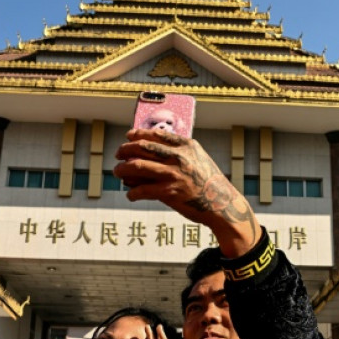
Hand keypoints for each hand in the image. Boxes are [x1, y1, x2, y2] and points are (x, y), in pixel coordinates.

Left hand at [113, 129, 260, 257]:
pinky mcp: (169, 192)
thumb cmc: (208, 182)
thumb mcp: (198, 159)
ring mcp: (173, 174)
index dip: (139, 134)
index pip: (157, 134)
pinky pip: (142, 189)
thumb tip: (150, 151)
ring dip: (122, 169)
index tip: (128, 136)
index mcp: (187, 146)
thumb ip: (179, 152)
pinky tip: (130, 194)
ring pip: (137, 166)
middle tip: (118, 154)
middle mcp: (179, 157)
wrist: (222, 204)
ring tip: (117, 172)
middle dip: (126, 150)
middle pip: (143, 147)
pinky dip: (132, 192)